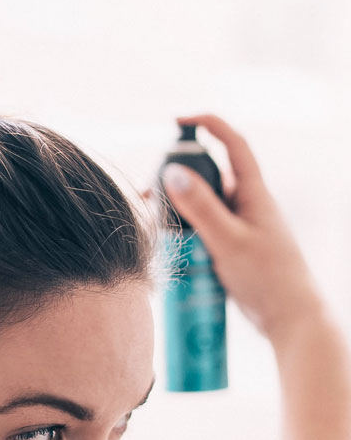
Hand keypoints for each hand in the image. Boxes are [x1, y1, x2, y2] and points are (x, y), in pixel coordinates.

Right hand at [149, 115, 323, 345]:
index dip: (208, 125)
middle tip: (149, 191)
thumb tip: (173, 172)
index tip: (178, 121)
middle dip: (178, 178)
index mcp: (254, 193)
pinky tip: (170, 249)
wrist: (290, 319)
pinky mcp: (233, 249)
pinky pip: (203, 232)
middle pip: (209, 177)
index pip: (232, 144)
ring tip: (152, 225)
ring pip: (202, 207)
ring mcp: (240, 227)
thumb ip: (201, 207)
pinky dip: (185, 235)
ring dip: (178, 212)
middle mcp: (247, 204)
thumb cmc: (268, 279)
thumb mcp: (229, 240)